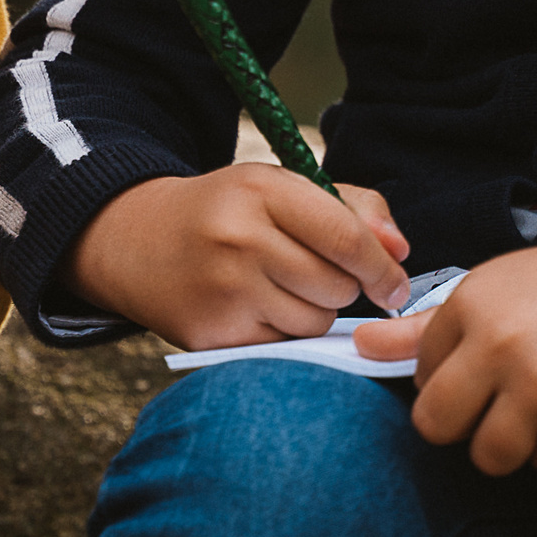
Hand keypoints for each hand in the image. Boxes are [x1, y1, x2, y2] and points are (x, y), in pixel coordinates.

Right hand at [60, 165, 411, 348]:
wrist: (136, 240)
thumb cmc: (226, 212)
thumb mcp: (280, 188)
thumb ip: (352, 208)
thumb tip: (400, 252)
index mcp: (261, 189)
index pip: (346, 236)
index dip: (381, 267)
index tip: (393, 284)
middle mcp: (239, 237)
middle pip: (336, 286)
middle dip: (341, 287)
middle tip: (312, 274)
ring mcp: (223, 289)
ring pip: (315, 322)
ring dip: (313, 312)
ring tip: (278, 289)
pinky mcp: (212, 334)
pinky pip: (284, 347)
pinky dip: (283, 334)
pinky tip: (255, 309)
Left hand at [351, 222, 536, 474]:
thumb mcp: (500, 288)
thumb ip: (427, 325)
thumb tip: (360, 346)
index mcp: (472, 300)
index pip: (420, 372)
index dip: (449, 380)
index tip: (483, 369)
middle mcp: (499, 339)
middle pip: (436, 425)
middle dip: (460, 426)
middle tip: (494, 409)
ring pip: (489, 455)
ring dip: (512, 444)